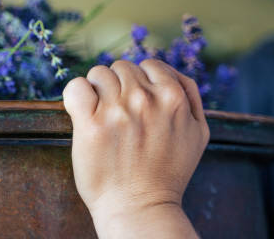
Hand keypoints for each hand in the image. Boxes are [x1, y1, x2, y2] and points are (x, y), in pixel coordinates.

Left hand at [63, 59, 208, 237]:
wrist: (139, 208)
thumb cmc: (166, 173)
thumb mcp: (197, 133)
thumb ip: (190, 97)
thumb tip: (169, 72)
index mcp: (173, 98)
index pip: (149, 65)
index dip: (141, 82)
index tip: (137, 102)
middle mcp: (145, 100)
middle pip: (121, 68)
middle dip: (119, 86)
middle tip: (120, 114)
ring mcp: (116, 111)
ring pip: (98, 73)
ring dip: (98, 91)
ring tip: (104, 116)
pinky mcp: (90, 124)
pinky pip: (76, 87)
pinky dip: (76, 94)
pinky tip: (83, 112)